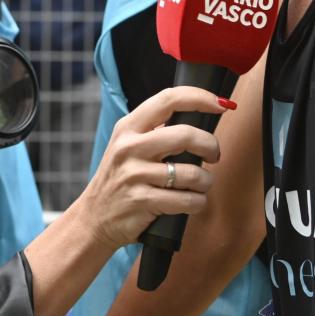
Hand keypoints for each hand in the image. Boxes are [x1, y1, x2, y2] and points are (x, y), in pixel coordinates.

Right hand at [76, 85, 227, 249]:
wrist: (94, 217)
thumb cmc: (120, 179)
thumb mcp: (127, 145)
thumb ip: (155, 130)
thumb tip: (199, 114)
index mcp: (128, 127)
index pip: (168, 99)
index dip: (200, 98)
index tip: (220, 104)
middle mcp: (129, 147)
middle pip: (186, 134)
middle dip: (210, 145)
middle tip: (214, 155)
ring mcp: (134, 175)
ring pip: (192, 173)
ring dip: (205, 181)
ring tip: (200, 185)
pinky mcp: (142, 201)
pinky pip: (187, 200)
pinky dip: (198, 202)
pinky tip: (192, 202)